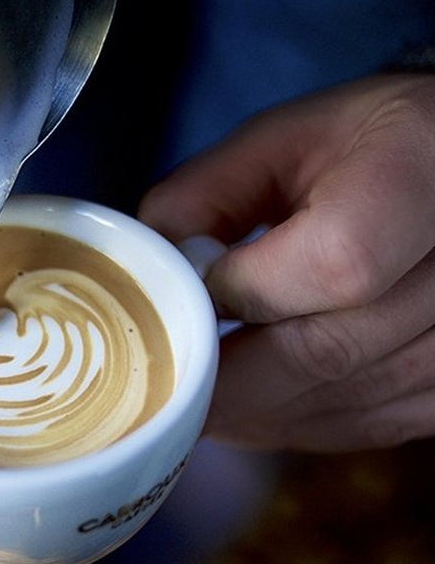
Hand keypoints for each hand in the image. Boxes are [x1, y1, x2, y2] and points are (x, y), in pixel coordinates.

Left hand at [138, 74, 434, 451]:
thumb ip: (206, 196)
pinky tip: (258, 410)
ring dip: (257, 413)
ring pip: (345, 403)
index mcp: (416, 183)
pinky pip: (371, 424)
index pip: (333, 265)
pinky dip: (300, 425)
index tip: (186, 304)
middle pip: (329, 350)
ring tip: (198, 401)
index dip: (242, 295)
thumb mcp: (282, 138)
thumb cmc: (367, 147)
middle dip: (227, 379)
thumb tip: (155, 271)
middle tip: (162, 389)